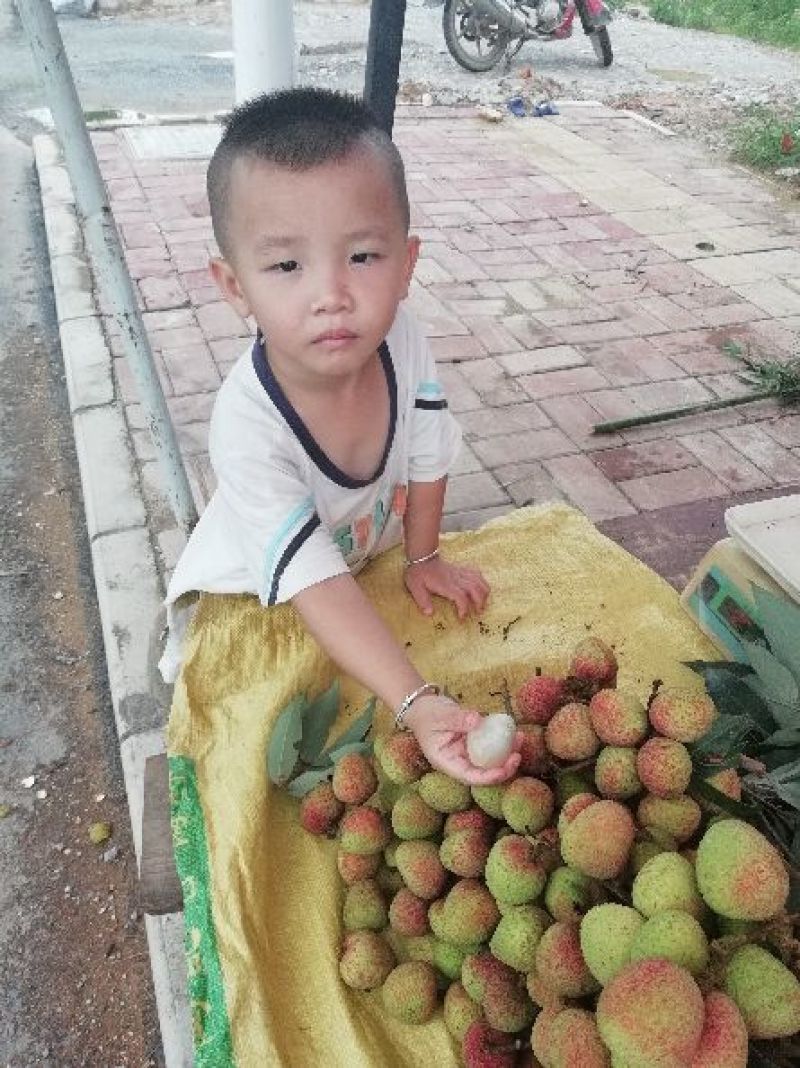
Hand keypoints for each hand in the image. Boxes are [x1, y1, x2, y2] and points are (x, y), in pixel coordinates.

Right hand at [403, 695, 521, 785]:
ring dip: (507, 752)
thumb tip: (478, 720)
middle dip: (504, 767)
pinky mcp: (474, 742)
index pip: (470, 777)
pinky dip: (502, 740)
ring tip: (520, 737)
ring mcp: (468, 752)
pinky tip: (513, 730)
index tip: (504, 769)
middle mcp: (459, 761)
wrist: (422, 706)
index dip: (488, 777)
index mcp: (447, 763)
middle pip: (484, 772)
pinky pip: (491, 745)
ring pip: (491, 759)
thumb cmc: (426, 714)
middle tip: (518, 754)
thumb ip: (458, 719)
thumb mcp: (440, 716)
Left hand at [404, 556, 489, 620]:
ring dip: (484, 592)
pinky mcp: (461, 569)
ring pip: (478, 580)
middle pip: (474, 588)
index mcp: (445, 585)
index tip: (461, 617)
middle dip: (480, 602)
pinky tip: (481, 589)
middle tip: (478, 612)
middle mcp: (455, 578)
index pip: (460, 596)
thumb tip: (429, 613)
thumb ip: (422, 601)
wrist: (422, 557)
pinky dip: (482, 581)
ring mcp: (459, 573)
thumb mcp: (415, 588)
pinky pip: (476, 573)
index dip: (464, 608)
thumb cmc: (418, 574)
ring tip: (483, 603)